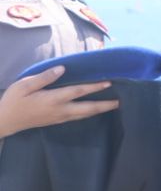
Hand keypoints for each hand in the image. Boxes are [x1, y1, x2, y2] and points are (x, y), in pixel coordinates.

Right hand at [0, 67, 117, 139]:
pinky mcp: (58, 121)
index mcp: (53, 99)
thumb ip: (44, 77)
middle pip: (87, 108)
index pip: (78, 92)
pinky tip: (94, 110)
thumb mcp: (25, 85)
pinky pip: (78, 117)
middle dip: (104, 105)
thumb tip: (62, 69)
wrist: (6, 121)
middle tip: (120, 101)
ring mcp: (60, 117)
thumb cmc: (14, 101)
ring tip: (113, 105)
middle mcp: (60, 110)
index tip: (108, 82)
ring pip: (84, 115)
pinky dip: (89, 113)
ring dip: (99, 110)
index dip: (94, 87)